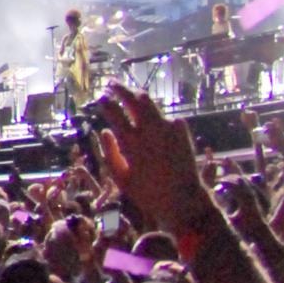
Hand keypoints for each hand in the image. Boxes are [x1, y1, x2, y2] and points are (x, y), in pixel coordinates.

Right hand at [96, 83, 215, 233]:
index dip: (105, 102)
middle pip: (134, 99)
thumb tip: (104, 131)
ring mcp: (168, 128)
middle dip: (121, 88)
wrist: (183, 199)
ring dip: (138, 97)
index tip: (100, 97)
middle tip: (112, 83)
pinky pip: (165, 116)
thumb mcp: (120, 177)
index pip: (114, 112)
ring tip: (131, 96)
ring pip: (150, 103)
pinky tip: (153, 122)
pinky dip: (156, 116)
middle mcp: (149, 130)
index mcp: (131, 142)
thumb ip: (109, 152)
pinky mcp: (181, 131)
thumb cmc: (146, 192)